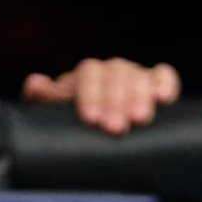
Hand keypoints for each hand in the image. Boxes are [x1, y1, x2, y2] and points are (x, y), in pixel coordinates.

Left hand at [21, 57, 180, 136]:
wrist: (95, 130)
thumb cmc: (73, 123)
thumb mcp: (54, 113)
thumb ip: (44, 99)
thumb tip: (35, 83)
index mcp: (85, 76)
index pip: (89, 75)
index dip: (90, 95)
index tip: (91, 119)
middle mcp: (111, 70)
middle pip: (115, 75)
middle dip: (115, 101)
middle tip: (116, 128)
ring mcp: (134, 75)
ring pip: (138, 76)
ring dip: (139, 96)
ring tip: (140, 119)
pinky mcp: (156, 83)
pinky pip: (164, 75)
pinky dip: (165, 83)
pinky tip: (164, 99)